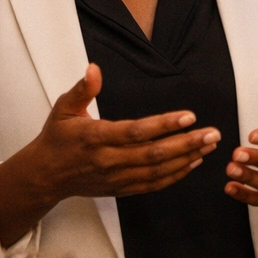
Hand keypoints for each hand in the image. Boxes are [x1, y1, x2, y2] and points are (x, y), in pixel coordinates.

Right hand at [0, 64, 219, 246]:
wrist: (45, 176)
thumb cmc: (57, 138)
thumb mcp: (63, 108)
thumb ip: (82, 89)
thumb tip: (94, 68)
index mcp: (96, 138)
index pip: (136, 131)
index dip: (164, 125)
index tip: (189, 116)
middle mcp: (109, 160)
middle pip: (154, 154)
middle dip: (187, 143)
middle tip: (212, 133)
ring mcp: (117, 178)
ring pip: (157, 171)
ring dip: (186, 159)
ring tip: (209, 146)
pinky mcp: (121, 189)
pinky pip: (153, 184)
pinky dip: (175, 175)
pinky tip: (193, 162)